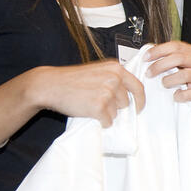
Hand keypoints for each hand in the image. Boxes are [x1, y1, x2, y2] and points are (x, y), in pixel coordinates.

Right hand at [30, 59, 145, 125]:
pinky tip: (89, 113)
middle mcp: (114, 78)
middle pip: (126, 102)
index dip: (140, 100)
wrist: (50, 85)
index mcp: (116, 68)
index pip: (138, 86)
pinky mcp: (99, 107)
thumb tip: (128, 94)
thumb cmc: (71, 79)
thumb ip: (113, 78)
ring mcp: (107, 93)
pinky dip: (101, 122)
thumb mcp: (97, 70)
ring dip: (106, 113)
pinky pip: (108, 121)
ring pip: (116, 112)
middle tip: (98, 102)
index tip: (139, 107)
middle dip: (115, 106)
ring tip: (90, 104)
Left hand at [144, 41, 190, 107]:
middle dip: (160, 65)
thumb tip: (146, 53)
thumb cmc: (178, 82)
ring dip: (169, 80)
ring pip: (185, 74)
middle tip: (149, 73)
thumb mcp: (171, 66)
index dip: (158, 50)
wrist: (188, 100)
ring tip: (163, 84)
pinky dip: (180, 95)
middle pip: (180, 58)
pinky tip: (174, 95)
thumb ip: (162, 58)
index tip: (146, 57)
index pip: (176, 46)